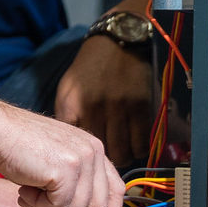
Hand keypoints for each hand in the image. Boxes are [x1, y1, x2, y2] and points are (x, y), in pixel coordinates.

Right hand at [0, 106, 123, 206]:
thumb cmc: (17, 144)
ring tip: (29, 195)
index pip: (116, 189)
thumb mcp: (56, 159)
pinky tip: (24, 191)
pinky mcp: (66, 169)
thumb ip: (76, 178)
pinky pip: (60, 206)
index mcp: (93, 148)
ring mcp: (81, 159)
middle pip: (98, 205)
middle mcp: (93, 151)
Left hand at [53, 36, 151, 167]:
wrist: (115, 43)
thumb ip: (66, 117)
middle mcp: (96, 108)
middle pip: (100, 154)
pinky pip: (141, 144)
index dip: (79, 158)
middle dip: (101, 163)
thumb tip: (67, 147)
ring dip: (121, 158)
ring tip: (118, 154)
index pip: (74, 146)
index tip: (81, 162)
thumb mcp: (67, 90)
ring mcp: (120, 108)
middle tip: (102, 162)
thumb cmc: (88, 69)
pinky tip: (131, 144)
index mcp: (73, 105)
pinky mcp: (141, 107)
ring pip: (123, 154)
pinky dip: (137, 150)